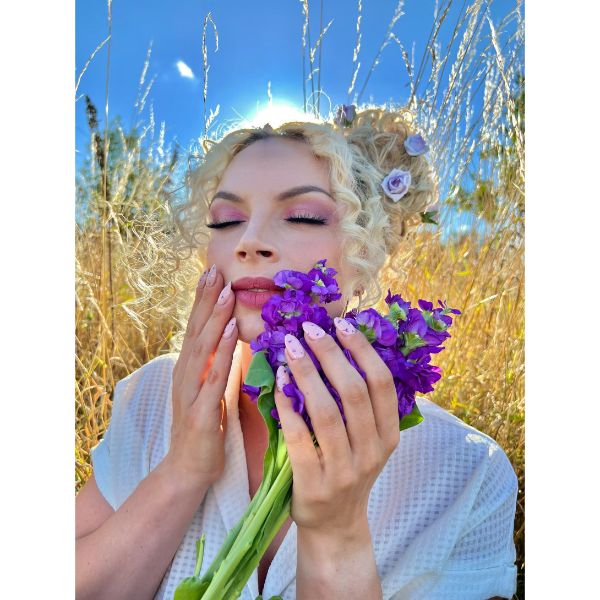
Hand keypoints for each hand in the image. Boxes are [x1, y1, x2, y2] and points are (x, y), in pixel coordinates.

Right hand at [163, 264, 237, 487]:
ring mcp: (190, 392)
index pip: (195, 327)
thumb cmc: (205, 427)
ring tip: (225, 292)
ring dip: (214, 319)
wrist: (188, 468)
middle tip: (214, 270)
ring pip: (202, 349)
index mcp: (189, 368)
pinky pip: (213, 378)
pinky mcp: (201, 412)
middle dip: (206, 299)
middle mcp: (186, 374)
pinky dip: (221, 353)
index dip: (203, 300)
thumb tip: (233, 336)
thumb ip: (218, 363)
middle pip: (196, 330)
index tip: (212, 272)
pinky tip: (230, 333)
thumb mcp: (210, 389)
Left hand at [273, 317, 399, 535]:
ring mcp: (345, 470)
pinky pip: (300, 437)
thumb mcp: (367, 440)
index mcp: (389, 435)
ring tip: (290, 348)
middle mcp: (373, 451)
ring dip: (307, 373)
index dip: (362, 350)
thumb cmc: (348, 469)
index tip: (341, 324)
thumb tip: (337, 346)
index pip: (382, 383)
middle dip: (331, 354)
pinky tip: (279, 382)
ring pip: (327, 412)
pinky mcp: (315, 483)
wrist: (335, 524)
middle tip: (309, 330)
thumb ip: (360, 404)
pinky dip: (288, 406)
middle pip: (354, 391)